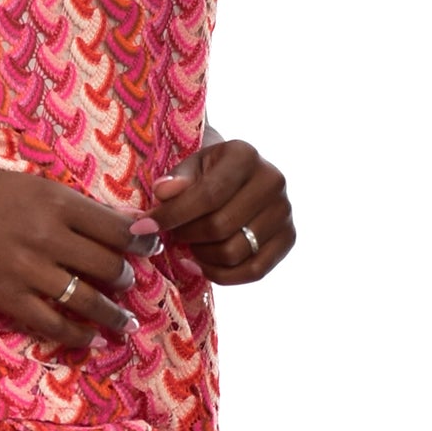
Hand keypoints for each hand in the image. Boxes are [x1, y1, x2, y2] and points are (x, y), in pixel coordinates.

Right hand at [0, 168, 160, 352]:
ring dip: (113, 314)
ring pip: (88, 299)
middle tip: (130, 284)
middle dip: (126, 278)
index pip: (116, 228)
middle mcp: (47, 236)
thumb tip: (122, 222)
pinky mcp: (8, 298)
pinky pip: (54, 324)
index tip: (152, 249)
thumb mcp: (32, 187)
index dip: (141, 243)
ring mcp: (28, 270)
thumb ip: (74, 206)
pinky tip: (91, 339)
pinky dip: (78, 335)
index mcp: (56, 202)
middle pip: (107, 265)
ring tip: (125, 322)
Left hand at [150, 140, 294, 280]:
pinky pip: (253, 271)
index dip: (172, 215)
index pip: (207, 195)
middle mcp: (272, 181)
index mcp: (245, 155)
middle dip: (186, 236)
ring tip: (190, 245)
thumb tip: (164, 193)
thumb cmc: (208, 172)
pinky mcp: (289, 238)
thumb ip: (175, 180)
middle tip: (173, 235)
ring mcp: (284, 211)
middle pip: (219, 227)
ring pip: (234, 252)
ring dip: (202, 255)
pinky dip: (221, 275)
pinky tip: (200, 265)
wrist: (240, 178)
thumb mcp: (189, 167)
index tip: (143, 227)